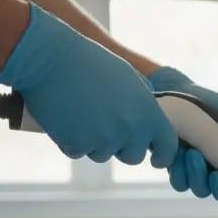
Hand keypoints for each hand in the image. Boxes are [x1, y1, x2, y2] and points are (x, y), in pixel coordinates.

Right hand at [0, 5, 177, 166]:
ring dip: (94, 142)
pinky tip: (65, 118)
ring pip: (103, 154)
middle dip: (122, 147)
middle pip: (133, 156)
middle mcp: (130, 129)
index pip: (167, 145)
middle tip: (106, 127)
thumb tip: (152, 117)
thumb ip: (143, 100)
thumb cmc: (88, 62)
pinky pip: (78, 151)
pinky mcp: (77, 145)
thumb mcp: (127, 76)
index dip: (163, 155)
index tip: (156, 160)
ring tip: (81, 113)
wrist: (50, 58)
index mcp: (147, 111)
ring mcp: (103, 139)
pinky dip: (71, 140)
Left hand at [148, 67, 217, 215]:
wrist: (173, 93)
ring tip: (193, 152)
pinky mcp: (176, 169)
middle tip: (217, 174)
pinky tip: (179, 153)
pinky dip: (180, 171)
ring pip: (200, 190)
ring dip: (198, 176)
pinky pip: (180, 183)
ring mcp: (196, 172)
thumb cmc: (208, 103)